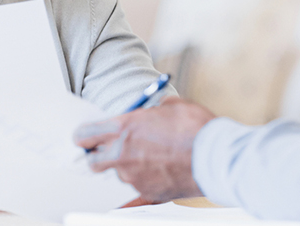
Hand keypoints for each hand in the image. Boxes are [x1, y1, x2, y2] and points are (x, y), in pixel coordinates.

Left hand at [73, 98, 214, 203]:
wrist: (217, 156)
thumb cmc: (196, 128)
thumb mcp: (170, 106)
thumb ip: (149, 112)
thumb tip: (147, 113)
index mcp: (123, 128)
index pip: (84, 135)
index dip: (83, 137)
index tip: (85, 138)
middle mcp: (122, 154)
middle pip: (94, 161)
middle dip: (99, 156)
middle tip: (109, 151)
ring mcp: (134, 177)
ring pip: (119, 174)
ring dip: (128, 167)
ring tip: (151, 158)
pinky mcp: (148, 193)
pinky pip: (135, 193)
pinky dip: (139, 187)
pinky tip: (144, 184)